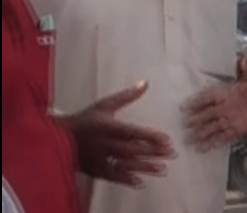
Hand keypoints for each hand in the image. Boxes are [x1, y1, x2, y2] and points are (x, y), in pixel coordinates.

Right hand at [61, 81, 175, 186]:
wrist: (56, 138)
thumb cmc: (84, 120)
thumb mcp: (104, 105)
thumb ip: (126, 96)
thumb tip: (146, 83)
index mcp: (107, 127)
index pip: (132, 132)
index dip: (149, 136)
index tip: (167, 139)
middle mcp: (104, 143)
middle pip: (131, 149)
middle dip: (152, 152)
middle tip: (171, 154)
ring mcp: (99, 158)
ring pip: (124, 164)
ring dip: (144, 167)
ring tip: (163, 169)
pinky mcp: (94, 169)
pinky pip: (111, 176)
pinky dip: (125, 180)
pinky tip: (140, 182)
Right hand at [182, 79, 246, 151]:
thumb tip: (244, 60)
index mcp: (225, 94)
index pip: (208, 98)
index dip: (197, 102)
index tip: (185, 107)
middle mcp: (224, 108)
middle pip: (207, 114)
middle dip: (196, 120)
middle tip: (186, 124)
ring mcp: (229, 119)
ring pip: (212, 127)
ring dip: (202, 134)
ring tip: (190, 140)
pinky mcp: (236, 129)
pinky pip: (223, 136)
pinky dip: (213, 142)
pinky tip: (203, 147)